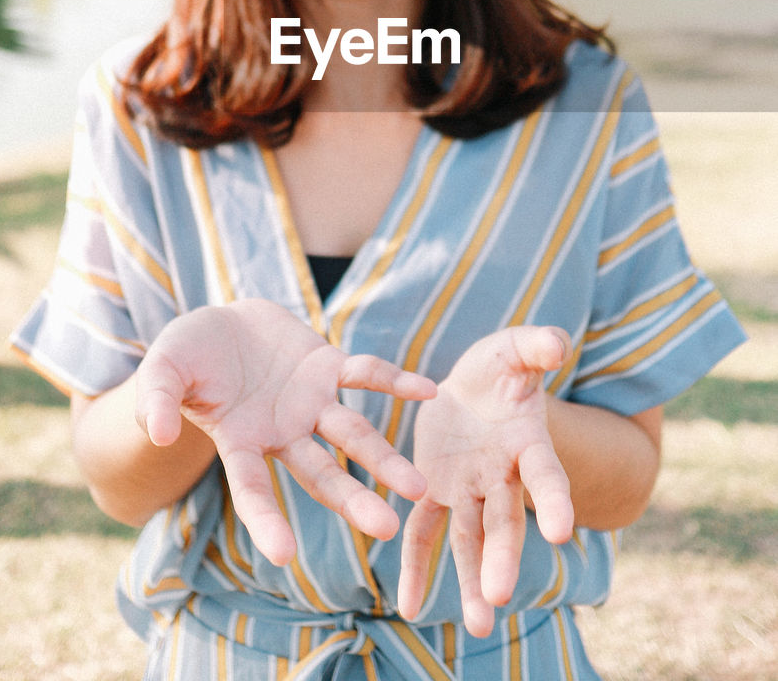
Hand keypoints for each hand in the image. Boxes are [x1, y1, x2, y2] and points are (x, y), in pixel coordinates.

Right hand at [134, 299, 435, 565]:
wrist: (220, 322)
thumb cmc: (186, 354)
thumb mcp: (163, 369)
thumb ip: (157, 399)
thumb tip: (158, 431)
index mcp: (241, 442)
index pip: (254, 489)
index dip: (267, 521)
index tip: (284, 557)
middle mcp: (283, 433)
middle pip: (321, 474)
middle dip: (353, 500)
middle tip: (388, 528)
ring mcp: (310, 403)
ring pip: (353, 434)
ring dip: (385, 458)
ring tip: (419, 488)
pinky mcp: (327, 366)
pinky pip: (366, 374)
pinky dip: (396, 381)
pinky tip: (429, 390)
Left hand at [397, 326, 573, 637]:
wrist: (473, 385)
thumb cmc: (502, 367)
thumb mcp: (516, 348)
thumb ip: (537, 346)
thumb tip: (558, 341)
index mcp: (527, 441)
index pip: (545, 474)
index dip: (554, 500)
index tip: (561, 532)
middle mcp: (502, 475)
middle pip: (505, 520)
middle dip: (502, 557)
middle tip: (497, 596)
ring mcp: (469, 489)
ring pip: (470, 538)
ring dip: (470, 579)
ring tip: (476, 626)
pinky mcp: (436, 491)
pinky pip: (424, 532)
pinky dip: (416, 566)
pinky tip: (408, 606)